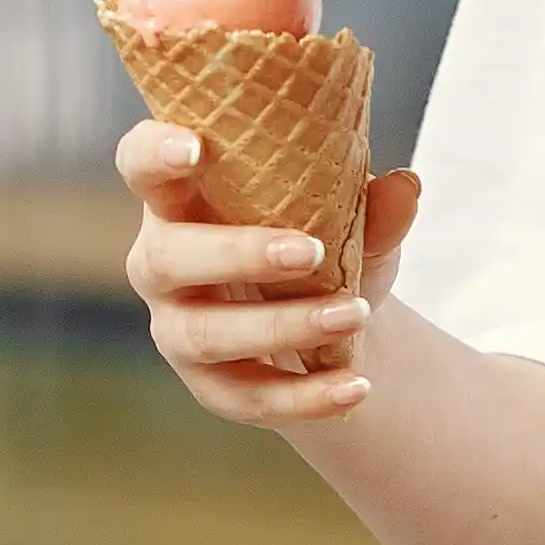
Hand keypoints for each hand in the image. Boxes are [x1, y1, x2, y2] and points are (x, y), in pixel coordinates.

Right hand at [118, 118, 421, 430]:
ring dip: (283, 326)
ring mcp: (177, 328)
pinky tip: (356, 388)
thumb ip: (370, 205)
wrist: (328, 328)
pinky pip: (248, 397)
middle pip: (167, 258)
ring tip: (353, 314)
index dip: (154, 153)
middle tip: (309, 252)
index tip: (194, 148)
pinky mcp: (209, 386)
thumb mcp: (346, 220)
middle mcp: (161, 261)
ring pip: (207, 334)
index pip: (139, 164)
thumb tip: (405, 185)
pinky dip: (306, 397)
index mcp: (181, 198)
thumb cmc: (319, 244)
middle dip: (236, 255)